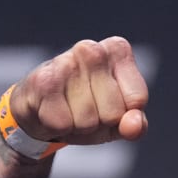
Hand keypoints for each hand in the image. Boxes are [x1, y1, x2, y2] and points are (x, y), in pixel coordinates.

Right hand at [9, 37, 149, 144]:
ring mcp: (65, 62)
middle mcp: (91, 49)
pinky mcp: (41, 80)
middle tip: (85, 111)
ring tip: (68, 111)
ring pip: (88, 120)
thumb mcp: (118, 121)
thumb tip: (134, 125)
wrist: (40, 112)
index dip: (124, 115)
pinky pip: (62, 124)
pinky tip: (50, 110)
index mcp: (117, 51)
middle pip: (113, 112)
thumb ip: (136, 125)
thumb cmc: (87, 111)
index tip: (109, 105)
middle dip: (100, 122)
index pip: (137, 99)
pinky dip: (59, 128)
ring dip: (78, 126)